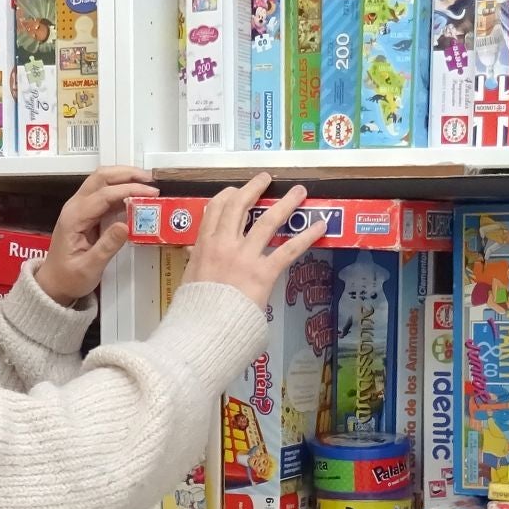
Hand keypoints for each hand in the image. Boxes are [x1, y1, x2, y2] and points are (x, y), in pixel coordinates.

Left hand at [35, 166, 156, 305]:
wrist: (54, 284)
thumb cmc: (68, 278)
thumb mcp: (89, 268)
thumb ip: (107, 246)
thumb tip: (126, 226)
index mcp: (74, 218)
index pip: (104, 194)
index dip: (129, 190)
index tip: (151, 193)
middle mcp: (75, 207)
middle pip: (101, 177)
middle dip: (127, 174)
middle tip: (151, 180)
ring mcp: (80, 207)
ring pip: (102, 181)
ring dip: (125, 178)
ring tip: (147, 184)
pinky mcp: (86, 212)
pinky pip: (104, 193)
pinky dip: (122, 190)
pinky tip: (137, 196)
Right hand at [180, 176, 321, 308]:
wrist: (203, 329)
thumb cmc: (194, 310)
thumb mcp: (188, 280)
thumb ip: (195, 263)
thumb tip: (194, 254)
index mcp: (204, 246)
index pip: (215, 209)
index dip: (228, 195)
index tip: (236, 190)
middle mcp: (224, 245)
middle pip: (239, 206)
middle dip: (254, 188)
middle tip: (266, 179)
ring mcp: (244, 257)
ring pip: (267, 221)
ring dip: (285, 203)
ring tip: (299, 192)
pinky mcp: (263, 273)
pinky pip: (288, 250)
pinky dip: (306, 236)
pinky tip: (319, 226)